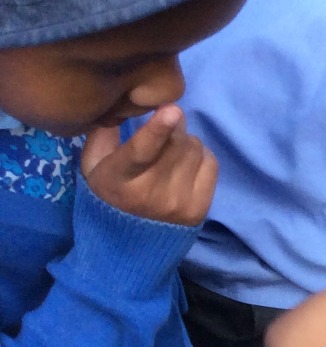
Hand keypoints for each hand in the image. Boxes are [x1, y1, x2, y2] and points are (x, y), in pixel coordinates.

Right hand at [81, 104, 216, 226]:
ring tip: (172, 149)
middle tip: (167, 122)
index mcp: (118, 179)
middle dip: (173, 125)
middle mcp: (151, 193)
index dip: (157, 129)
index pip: (140, 151)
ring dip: (185, 141)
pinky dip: (201, 155)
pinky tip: (187, 162)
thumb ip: (104, 133)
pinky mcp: (200, 209)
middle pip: (175, 142)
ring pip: (194, 149)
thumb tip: (126, 106)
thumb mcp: (93, 163)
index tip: (172, 109)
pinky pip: (211, 164)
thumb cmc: (109, 191)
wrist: (131, 241)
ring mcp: (179, 203)